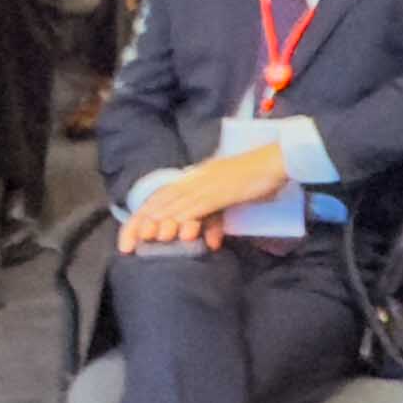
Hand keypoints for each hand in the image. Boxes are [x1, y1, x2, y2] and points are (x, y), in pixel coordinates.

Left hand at [119, 142, 294, 252]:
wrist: (278, 159)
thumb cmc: (259, 176)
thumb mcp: (231, 195)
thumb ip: (216, 214)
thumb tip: (206, 238)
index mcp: (196, 176)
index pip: (162, 195)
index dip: (144, 213)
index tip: (130, 233)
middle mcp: (196, 178)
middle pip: (161, 201)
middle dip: (140, 223)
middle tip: (124, 243)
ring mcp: (207, 184)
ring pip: (175, 205)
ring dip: (157, 223)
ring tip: (141, 239)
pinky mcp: (220, 191)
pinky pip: (197, 207)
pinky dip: (183, 220)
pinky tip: (172, 231)